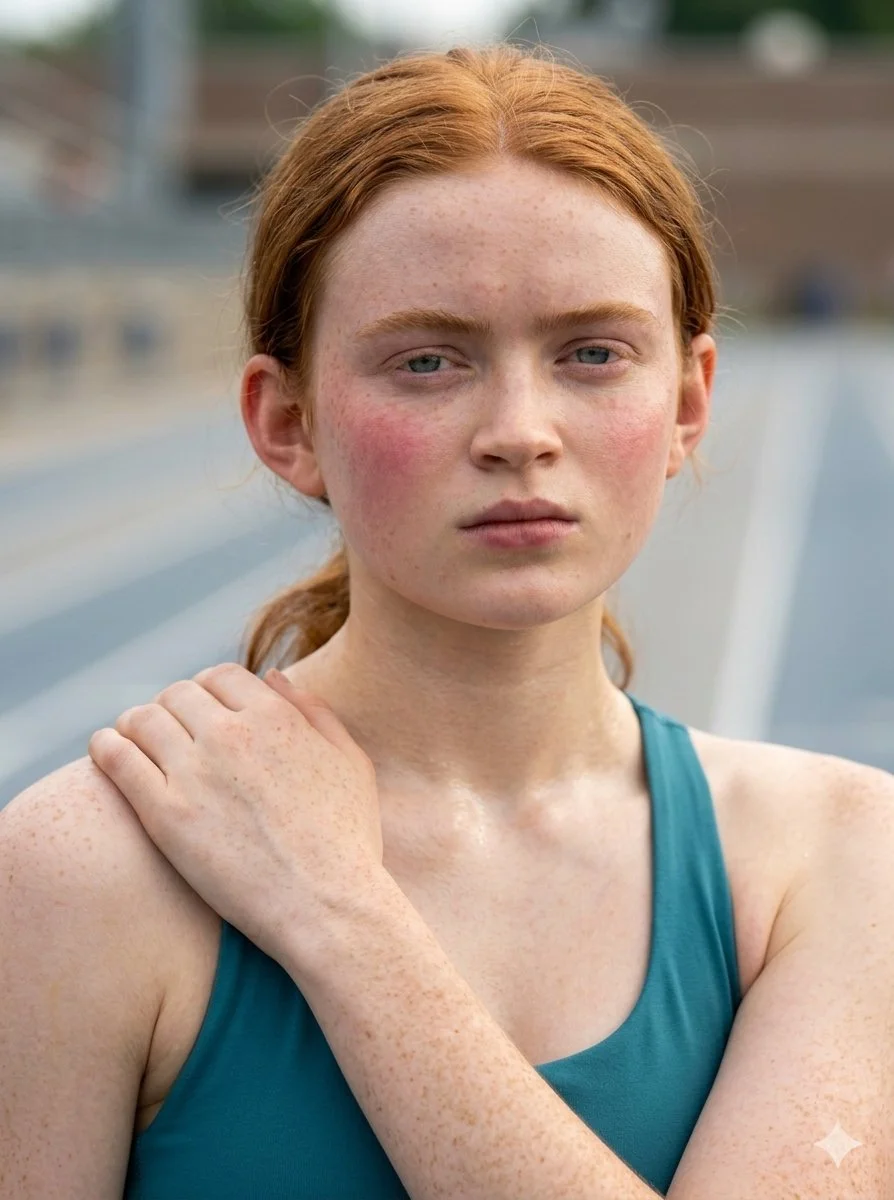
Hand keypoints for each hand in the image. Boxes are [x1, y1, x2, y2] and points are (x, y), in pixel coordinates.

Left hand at [87, 663, 381, 961]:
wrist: (327, 907)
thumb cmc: (346, 840)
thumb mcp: (350, 762)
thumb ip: (314, 712)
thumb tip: (275, 676)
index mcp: (275, 717)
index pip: (221, 676)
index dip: (208, 690)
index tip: (202, 712)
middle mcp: (231, 735)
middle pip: (179, 694)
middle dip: (173, 707)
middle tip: (168, 730)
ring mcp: (194, 773)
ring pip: (142, 720)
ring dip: (136, 724)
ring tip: (132, 740)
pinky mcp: (164, 815)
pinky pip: (117, 760)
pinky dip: (106, 746)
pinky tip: (105, 750)